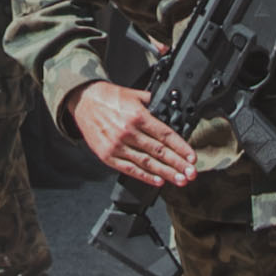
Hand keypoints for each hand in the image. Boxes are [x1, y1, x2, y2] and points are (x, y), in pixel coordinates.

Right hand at [66, 79, 200, 188]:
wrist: (84, 102)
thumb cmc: (109, 98)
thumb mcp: (134, 95)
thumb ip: (153, 103)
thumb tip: (171, 109)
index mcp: (137, 116)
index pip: (165, 135)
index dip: (181, 147)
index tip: (192, 157)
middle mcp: (128, 132)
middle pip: (159, 151)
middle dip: (178, 164)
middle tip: (191, 174)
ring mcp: (117, 146)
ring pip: (146, 163)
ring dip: (165, 173)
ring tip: (179, 180)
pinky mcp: (107, 156)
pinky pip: (129, 169)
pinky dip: (145, 177)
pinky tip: (158, 181)